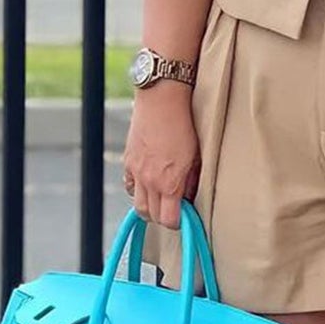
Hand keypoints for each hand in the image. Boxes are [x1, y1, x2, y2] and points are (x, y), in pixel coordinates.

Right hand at [122, 91, 200, 228]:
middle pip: (152, 216)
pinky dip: (138, 192)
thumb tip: (189, 199)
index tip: (185, 218)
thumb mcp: (196, 157)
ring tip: (162, 200)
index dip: (178, 223)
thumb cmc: (184, 125)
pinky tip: (149, 185)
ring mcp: (136, 172)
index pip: (169, 220)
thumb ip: (191, 182)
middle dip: (164, 217)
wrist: (161, 100)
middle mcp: (149, 181)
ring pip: (138, 205)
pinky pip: (130, 187)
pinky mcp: (128, 161)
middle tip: (175, 209)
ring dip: (150, 208)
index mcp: (169, 183)